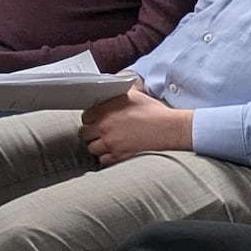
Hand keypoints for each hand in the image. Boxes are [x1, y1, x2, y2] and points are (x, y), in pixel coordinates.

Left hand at [76, 91, 190, 164]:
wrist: (167, 127)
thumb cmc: (153, 111)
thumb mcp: (132, 94)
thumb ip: (116, 94)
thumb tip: (109, 91)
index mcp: (105, 110)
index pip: (85, 116)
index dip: (90, 118)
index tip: (95, 119)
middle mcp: (104, 127)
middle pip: (84, 133)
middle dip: (90, 132)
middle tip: (97, 131)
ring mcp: (110, 142)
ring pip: (91, 148)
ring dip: (96, 145)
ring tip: (104, 141)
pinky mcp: (118, 155)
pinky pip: (102, 159)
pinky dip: (105, 156)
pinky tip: (111, 151)